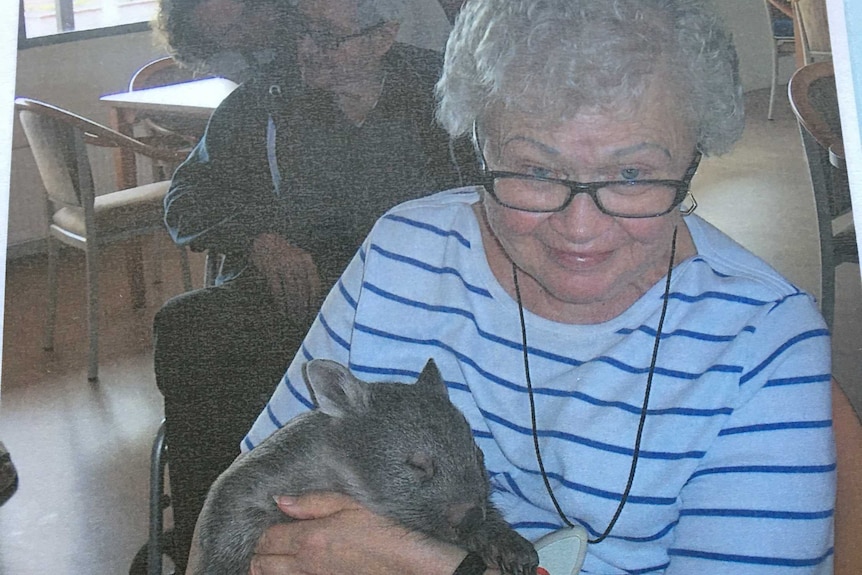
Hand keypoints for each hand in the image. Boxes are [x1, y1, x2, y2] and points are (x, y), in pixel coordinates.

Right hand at [250, 233, 321, 326]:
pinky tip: (282, 309)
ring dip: (292, 306)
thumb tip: (314, 296)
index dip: (314, 299)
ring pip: (291, 291)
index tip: (313, 310)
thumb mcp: (299, 258)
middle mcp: (297, 263)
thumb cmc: (284, 254)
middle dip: (302, 306)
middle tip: (302, 318)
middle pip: (302, 290)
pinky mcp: (271, 270)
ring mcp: (283, 266)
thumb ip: (307, 272)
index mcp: (306, 260)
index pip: (314, 283)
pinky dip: (280, 302)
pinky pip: (278, 290)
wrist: (264, 241)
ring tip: (293, 316)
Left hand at [250, 492, 468, 574]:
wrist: (404, 561)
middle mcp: (305, 563)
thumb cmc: (380, 528)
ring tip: (266, 557)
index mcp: (309, 538)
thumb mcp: (348, 503)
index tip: (265, 521)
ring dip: (266, 567)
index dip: (261, 531)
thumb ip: (312, 502)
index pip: (268, 538)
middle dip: (257, 552)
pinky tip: (290, 566)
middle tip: (260, 542)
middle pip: (263, 563)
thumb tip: (281, 500)